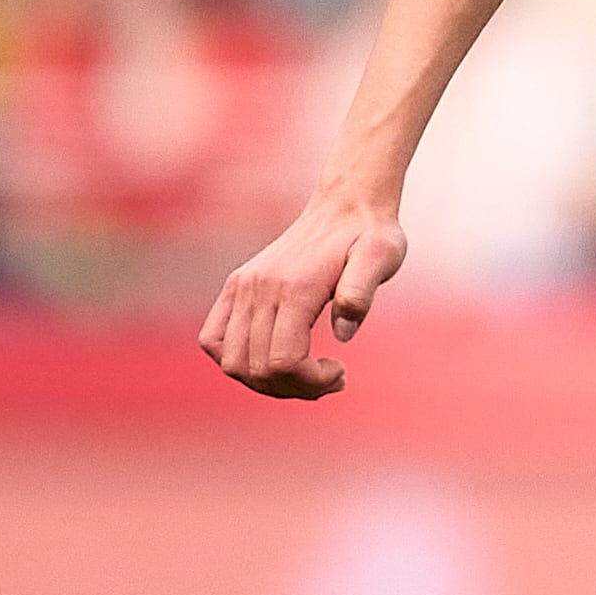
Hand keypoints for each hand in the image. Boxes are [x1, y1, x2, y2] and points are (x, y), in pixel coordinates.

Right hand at [200, 184, 408, 397]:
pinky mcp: (236, 287)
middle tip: (331, 379)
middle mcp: (260, 288)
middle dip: (294, 388)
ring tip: (308, 374)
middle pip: (255, 369)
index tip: (341, 372)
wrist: (345, 206)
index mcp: (295, 288)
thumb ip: (361, 291)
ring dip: (267, 382)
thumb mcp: (382, 257)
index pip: (283, 361)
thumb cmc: (370, 235)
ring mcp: (243, 287)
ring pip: (232, 361)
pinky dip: (238, 361)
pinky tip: (275, 358)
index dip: (310, 382)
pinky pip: (214, 340)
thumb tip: (343, 333)